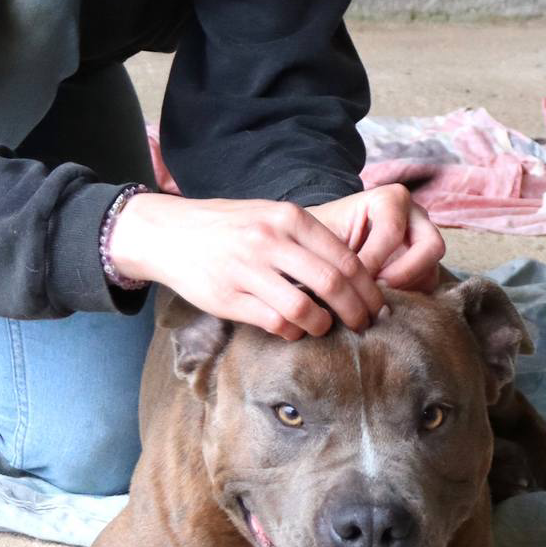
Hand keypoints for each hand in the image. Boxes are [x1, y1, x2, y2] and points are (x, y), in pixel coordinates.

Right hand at [106, 192, 385, 340]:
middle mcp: (269, 241)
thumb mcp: (269, 215)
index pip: (345, 257)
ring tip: (324, 328)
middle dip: (357, 311)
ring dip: (323, 325)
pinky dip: (291, 332)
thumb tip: (352, 272)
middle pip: (333, 285)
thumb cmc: (227, 226)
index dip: (368, 287)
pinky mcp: (228, 297)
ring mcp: (247, 270)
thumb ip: (305, 238)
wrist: (168, 232)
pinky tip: (292, 330)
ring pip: (305, 309)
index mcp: (287, 217)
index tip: (377, 303)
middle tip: (364, 324)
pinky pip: (274, 323)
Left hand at [306, 185, 443, 293]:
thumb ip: (333, 251)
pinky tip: (378, 305)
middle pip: (431, 246)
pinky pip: (427, 289)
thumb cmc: (324, 233)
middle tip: (375, 291)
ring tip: (373, 301)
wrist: (327, 240)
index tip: (350, 279)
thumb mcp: (323, 234)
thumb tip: (339, 284)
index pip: (392, 230)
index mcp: (391, 199)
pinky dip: (406, 300)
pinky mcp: (426, 269)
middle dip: (404, 273)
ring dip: (405, 290)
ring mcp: (425, 244)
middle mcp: (416, 218)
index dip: (373, 259)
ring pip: (432, 271)